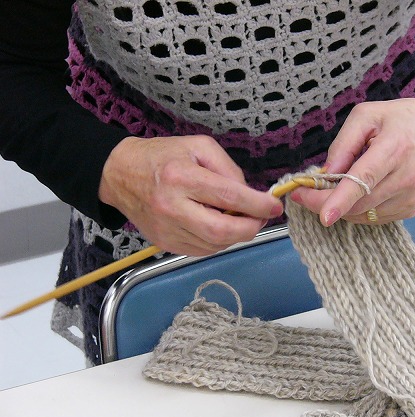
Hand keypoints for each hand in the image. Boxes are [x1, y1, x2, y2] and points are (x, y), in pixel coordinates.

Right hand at [98, 135, 282, 255]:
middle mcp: (172, 207)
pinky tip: (221, 226)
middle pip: (222, 231)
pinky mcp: (165, 243)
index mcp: (181, 177)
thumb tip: (250, 195)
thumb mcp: (199, 147)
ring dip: (236, 235)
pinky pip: (203, 250)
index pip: (228, 197)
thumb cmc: (162, 156)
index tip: (274, 205)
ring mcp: (167, 230)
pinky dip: (220, 241)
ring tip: (240, 218)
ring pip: (215, 244)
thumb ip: (228, 169)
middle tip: (262, 217)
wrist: (120, 175)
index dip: (257, 204)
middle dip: (251, 227)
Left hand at [291, 96, 414, 224]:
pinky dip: (358, 209)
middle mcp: (405, 178)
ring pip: (363, 214)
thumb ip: (343, 144)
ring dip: (341, 206)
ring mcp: (410, 197)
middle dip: (324, 203)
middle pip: (358, 203)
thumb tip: (326, 173)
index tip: (323, 215)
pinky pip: (374, 217)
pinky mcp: (411, 209)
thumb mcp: (367, 115)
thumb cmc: (404, 119)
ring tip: (336, 185)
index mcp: (394, 149)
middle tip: (304, 193)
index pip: (364, 180)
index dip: (341, 200)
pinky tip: (358, 191)